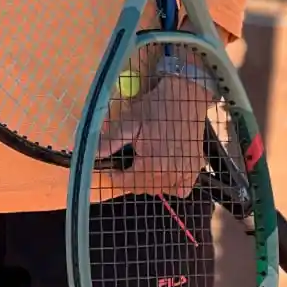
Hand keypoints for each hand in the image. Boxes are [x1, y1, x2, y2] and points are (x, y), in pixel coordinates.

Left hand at [98, 75, 210, 198]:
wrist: (186, 97)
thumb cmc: (154, 107)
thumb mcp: (129, 121)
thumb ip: (111, 142)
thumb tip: (92, 156)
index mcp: (150, 165)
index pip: (126, 183)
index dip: (115, 175)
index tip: (111, 166)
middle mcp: (168, 175)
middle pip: (142, 188)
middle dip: (131, 178)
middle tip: (128, 161)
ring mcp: (184, 175)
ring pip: (160, 189)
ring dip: (149, 181)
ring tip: (144, 164)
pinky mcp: (194, 170)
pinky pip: (180, 189)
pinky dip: (171, 184)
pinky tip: (165, 170)